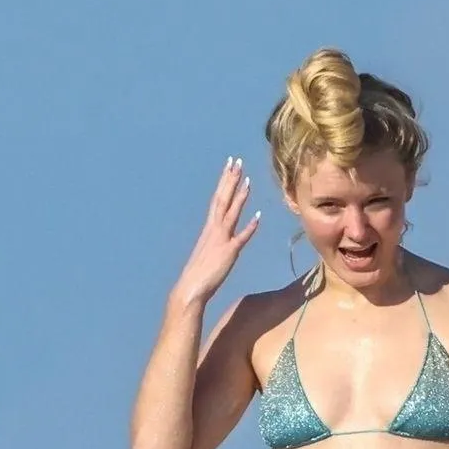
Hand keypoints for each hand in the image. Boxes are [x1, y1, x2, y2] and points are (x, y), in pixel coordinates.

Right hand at [171, 158, 259, 309]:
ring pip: (230, 213)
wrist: (191, 288)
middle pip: (222, 199)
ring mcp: (221, 239)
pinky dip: (249, 226)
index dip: (225, 182)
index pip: (218, 199)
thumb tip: (227, 238)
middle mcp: (214, 229)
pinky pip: (240, 237)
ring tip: (247, 179)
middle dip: (230, 179)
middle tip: (236, 161)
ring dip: (239, 196)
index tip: (230, 166)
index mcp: (209, 228)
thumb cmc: (200, 274)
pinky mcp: (228, 252)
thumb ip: (219, 242)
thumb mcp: (211, 252)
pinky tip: (258, 215)